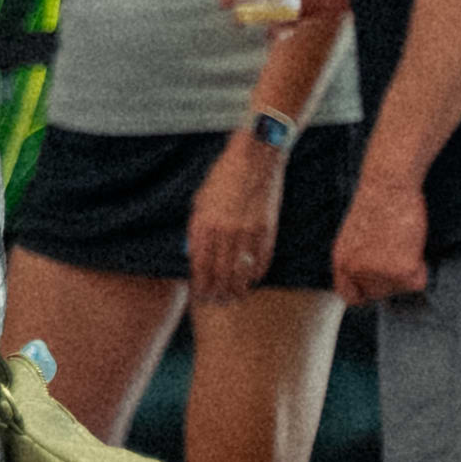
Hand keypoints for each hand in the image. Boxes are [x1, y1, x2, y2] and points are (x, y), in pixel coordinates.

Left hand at [185, 138, 284, 301]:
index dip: (200, 284)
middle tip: (217, 302)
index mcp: (205, 223)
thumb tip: (193, 255)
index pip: (200, 265)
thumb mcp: (201, 199)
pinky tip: (251, 280)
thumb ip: (196, 228)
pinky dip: (255, 274)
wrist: (255, 159)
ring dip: (236, 289)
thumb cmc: (223, 176)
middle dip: (218, 292)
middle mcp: (225, 231)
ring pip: (240, 273)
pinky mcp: (267, 231)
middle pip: (220, 274)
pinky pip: (260, 261)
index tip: (201, 295)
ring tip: (233, 298)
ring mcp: (247, 233)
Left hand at [330, 176, 427, 305]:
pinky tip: (411, 244)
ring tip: (401, 241)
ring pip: (401, 289)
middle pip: (379, 294)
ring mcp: (377, 273)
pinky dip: (421, 267)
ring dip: (407, 270)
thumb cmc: (377, 202)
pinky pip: (418, 281)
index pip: (351, 296)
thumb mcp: (356, 235)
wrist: (388, 184)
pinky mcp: (401, 271)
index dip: (367, 292)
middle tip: (396, 249)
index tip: (379, 286)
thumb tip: (374, 280)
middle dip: (391, 278)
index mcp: (341, 261)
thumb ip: (360, 260)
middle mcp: (355, 271)